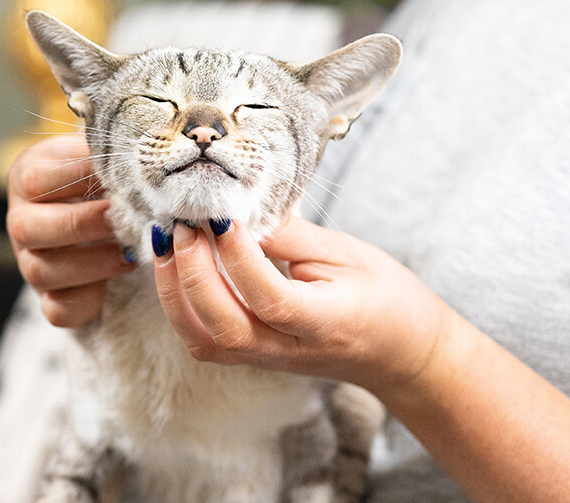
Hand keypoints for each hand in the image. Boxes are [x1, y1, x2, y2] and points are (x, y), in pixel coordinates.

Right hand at [7, 136, 133, 326]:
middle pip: (28, 228)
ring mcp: (31, 262)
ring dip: (91, 263)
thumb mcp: (102, 156)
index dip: (76, 178)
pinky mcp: (49, 298)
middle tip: (121, 218)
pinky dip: (87, 301)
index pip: (36, 179)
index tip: (116, 176)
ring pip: (40, 271)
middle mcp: (22, 221)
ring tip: (130, 252)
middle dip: (81, 224)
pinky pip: (57, 309)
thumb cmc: (106, 178)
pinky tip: (115, 283)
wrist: (106, 215)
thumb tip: (140, 147)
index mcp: (28, 178)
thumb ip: (112, 152)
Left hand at [151, 216, 451, 393]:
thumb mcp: (348, 255)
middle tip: (184, 223)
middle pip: (224, 327)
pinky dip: (179, 304)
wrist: (400, 353)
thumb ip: (292, 236)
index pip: (269, 298)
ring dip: (175, 291)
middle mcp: (288, 350)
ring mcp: (266, 359)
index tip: (223, 215)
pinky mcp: (251, 356)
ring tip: (169, 242)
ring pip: (203, 340)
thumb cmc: (384, 298)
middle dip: (193, 272)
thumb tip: (241, 209)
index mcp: (324, 323)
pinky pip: (202, 339)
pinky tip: (178, 266)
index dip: (239, 257)